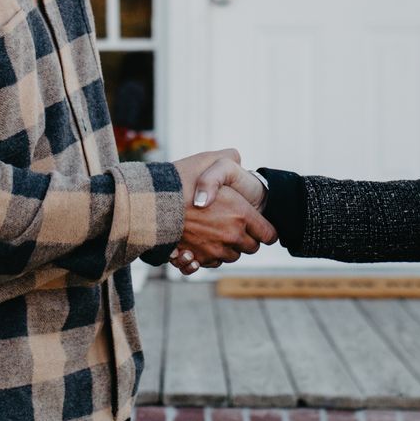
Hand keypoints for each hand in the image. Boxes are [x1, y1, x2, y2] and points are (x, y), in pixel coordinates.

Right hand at [170, 149, 276, 273]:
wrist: (150, 204)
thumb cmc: (180, 181)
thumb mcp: (209, 160)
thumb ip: (230, 157)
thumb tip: (239, 158)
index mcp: (241, 214)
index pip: (269, 234)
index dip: (266, 230)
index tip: (260, 226)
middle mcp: (231, 235)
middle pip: (251, 247)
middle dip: (247, 238)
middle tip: (236, 225)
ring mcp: (214, 250)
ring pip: (232, 256)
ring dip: (228, 247)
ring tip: (216, 231)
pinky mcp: (198, 259)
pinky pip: (213, 263)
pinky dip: (210, 255)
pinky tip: (202, 241)